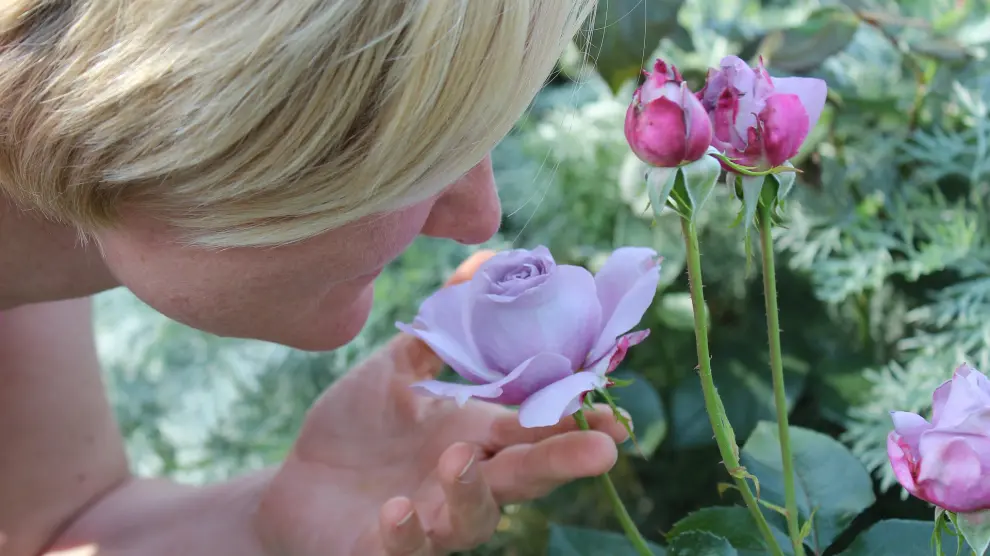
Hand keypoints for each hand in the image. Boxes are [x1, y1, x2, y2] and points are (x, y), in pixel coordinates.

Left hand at [254, 251, 630, 554]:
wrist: (296, 485)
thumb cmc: (354, 430)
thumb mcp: (392, 372)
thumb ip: (436, 335)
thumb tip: (477, 273)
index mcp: (472, 436)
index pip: (532, 427)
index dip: (572, 421)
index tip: (615, 413)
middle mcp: (463, 482)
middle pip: (523, 474)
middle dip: (561, 461)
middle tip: (601, 450)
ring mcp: (430, 520)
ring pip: (472, 518)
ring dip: (472, 492)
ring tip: (459, 459)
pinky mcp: (387, 550)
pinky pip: (406, 549)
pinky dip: (406, 533)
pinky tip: (396, 511)